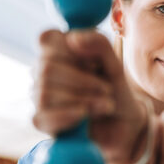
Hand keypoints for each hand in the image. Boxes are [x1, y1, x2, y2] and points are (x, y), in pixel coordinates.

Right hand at [32, 30, 146, 163]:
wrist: (123, 125)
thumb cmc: (115, 91)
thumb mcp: (114, 65)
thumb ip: (99, 45)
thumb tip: (72, 39)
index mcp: (57, 51)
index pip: (47, 38)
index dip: (72, 50)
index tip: (95, 63)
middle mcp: (42, 71)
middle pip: (47, 68)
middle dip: (83, 80)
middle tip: (107, 89)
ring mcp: (39, 96)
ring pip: (45, 92)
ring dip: (82, 100)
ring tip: (105, 105)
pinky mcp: (41, 121)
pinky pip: (42, 117)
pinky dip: (67, 115)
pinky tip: (84, 116)